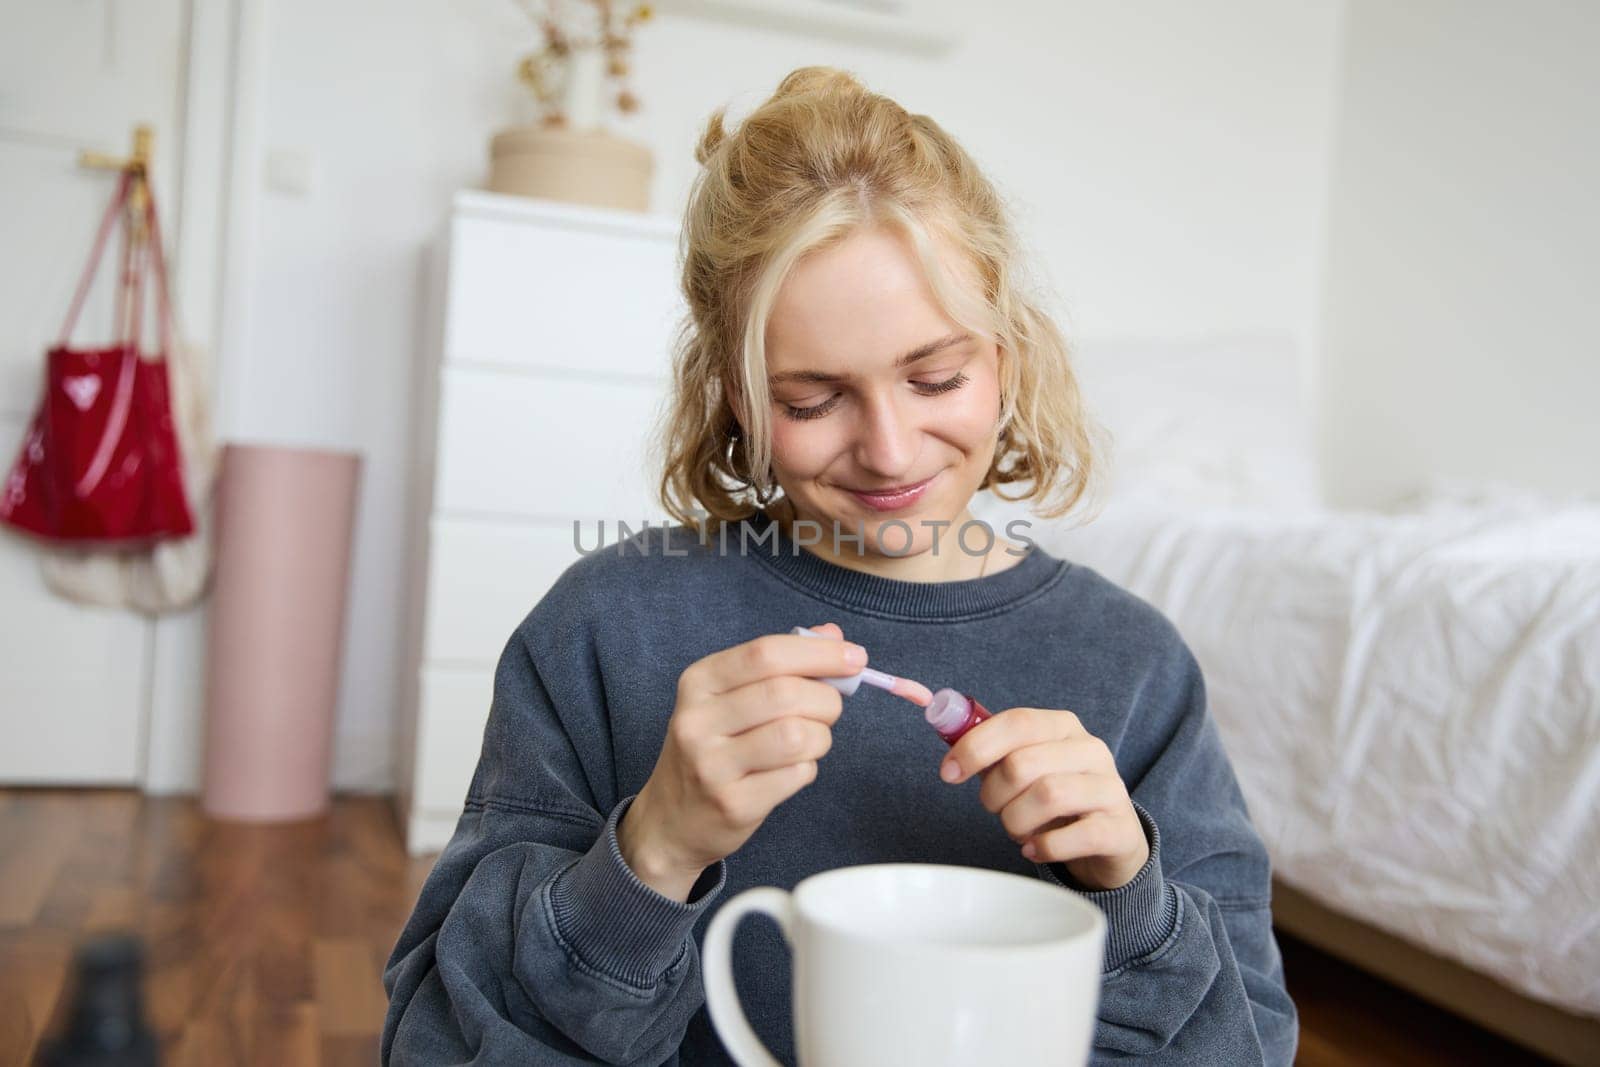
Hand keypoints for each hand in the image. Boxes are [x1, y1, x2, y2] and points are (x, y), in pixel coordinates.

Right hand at [618, 623, 863, 901]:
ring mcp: (712, 765)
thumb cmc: (714, 748)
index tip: (855, 657)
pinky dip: (807, 769)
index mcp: (699, 682)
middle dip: (827, 700)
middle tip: (830, 710)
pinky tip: (790, 771)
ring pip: (796, 735)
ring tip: (810, 742)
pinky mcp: (732, 803)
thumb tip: (833, 635)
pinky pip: (796, 775)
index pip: (765, 653)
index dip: (819, 652)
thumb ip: (779, 662)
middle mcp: (698, 720)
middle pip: (786, 693)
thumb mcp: (730, 698)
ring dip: (820, 737)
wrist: (672, 821)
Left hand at [940, 707, 1148, 890]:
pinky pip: (1073, 837)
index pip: (1016, 722)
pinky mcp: (1119, 829)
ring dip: (1016, 821)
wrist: (1110, 837)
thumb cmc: (1055, 797)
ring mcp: (1110, 789)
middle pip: (1023, 764)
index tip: (948, 772)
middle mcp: (1091, 750)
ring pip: (1047, 796)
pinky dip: (1043, 848)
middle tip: (995, 809)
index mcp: (1062, 726)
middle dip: (994, 794)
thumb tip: (946, 735)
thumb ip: (989, 750)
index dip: (975, 746)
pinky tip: (1034, 850)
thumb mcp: (1024, 767)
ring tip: (1016, 829)